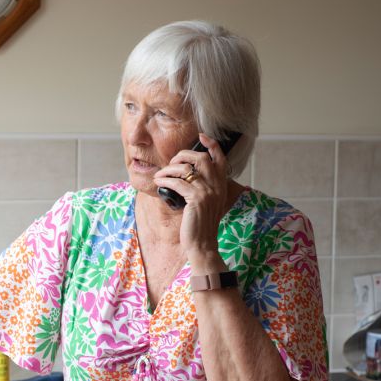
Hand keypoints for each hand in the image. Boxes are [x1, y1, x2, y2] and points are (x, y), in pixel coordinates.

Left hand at [153, 133, 229, 256]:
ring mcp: (208, 192)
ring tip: (160, 175)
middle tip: (172, 162)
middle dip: (183, 155)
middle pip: (201, 158)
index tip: (201, 136)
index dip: (211, 144)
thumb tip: (187, 173)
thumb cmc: (200, 224)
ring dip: (168, 169)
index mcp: (222, 185)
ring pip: (186, 168)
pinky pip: (177, 182)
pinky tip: (158, 182)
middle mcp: (217, 186)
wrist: (203, 244)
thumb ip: (204, 187)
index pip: (220, 158)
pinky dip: (165, 180)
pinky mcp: (197, 199)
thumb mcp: (207, 202)